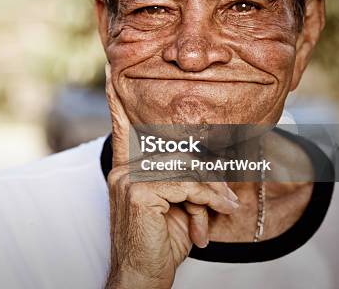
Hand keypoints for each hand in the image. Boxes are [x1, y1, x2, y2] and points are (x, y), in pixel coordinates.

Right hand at [104, 64, 239, 288]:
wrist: (143, 277)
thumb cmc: (162, 242)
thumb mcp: (178, 206)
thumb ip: (186, 181)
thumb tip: (214, 165)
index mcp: (128, 168)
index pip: (125, 128)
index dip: (116, 100)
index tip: (110, 71)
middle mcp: (124, 168)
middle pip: (177, 153)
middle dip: (208, 175)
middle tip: (228, 199)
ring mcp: (128, 178)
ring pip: (185, 167)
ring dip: (212, 190)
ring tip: (225, 209)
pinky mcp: (137, 191)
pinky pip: (185, 183)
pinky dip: (208, 197)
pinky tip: (219, 211)